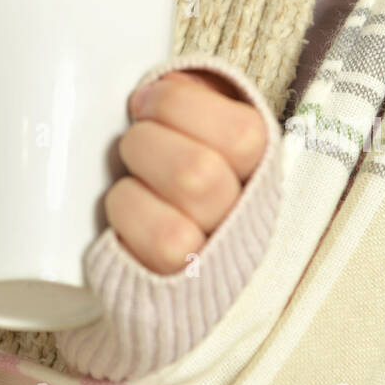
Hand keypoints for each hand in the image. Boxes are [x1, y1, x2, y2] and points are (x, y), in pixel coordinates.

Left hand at [105, 69, 267, 273]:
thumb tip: (161, 86)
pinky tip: (127, 219)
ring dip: (131, 196)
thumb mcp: (203, 128)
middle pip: (197, 178)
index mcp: (261, 169)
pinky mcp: (173, 298)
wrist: (187, 255)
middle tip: (134, 143)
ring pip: (170, 236)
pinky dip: (124, 231)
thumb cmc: (186, 170)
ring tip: (131, 185)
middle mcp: (246, 224)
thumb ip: (193, 103)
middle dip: (145, 146)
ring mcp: (212, 268)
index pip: (242, 135)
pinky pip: (141, 267)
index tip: (145, 102)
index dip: (178, 107)